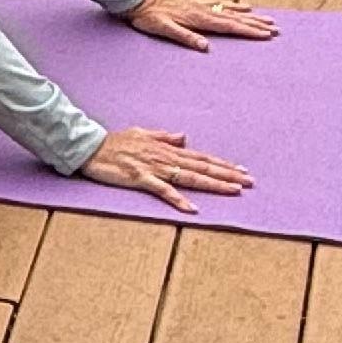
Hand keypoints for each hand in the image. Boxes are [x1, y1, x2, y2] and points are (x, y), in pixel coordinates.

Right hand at [83, 124, 254, 212]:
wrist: (90, 146)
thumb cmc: (114, 141)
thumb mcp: (142, 133)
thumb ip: (164, 136)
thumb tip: (184, 136)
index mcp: (167, 149)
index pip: (201, 157)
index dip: (222, 164)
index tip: (242, 170)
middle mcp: (165, 157)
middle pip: (202, 167)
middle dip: (228, 175)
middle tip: (250, 183)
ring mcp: (154, 168)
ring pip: (190, 177)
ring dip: (214, 184)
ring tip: (234, 191)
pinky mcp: (141, 179)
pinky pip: (164, 191)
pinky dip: (179, 200)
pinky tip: (193, 209)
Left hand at [127, 0, 277, 49]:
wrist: (138, 1)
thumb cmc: (149, 18)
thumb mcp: (164, 29)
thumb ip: (185, 37)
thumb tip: (205, 47)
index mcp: (199, 19)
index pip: (230, 26)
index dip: (249, 31)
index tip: (266, 35)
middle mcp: (204, 10)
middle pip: (236, 18)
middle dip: (256, 24)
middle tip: (276, 29)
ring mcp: (201, 5)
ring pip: (232, 11)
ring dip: (250, 15)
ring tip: (267, 19)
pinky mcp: (196, 3)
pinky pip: (221, 4)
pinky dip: (235, 6)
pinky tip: (243, 6)